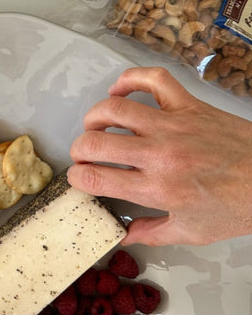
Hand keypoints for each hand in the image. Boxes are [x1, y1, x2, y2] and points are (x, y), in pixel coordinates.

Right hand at [68, 66, 251, 245]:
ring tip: (93, 127)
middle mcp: (159, 155)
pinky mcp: (190, 106)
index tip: (79, 179)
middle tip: (82, 156)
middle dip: (78, 150)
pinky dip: (130, 80)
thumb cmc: (237, 206)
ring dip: (94, 118)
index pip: (96, 178)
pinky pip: (154, 81)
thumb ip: (151, 233)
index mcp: (156, 189)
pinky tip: (119, 90)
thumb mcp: (190, 232)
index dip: (77, 178)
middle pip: (96, 143)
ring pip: (115, 110)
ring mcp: (174, 126)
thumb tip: (126, 235)